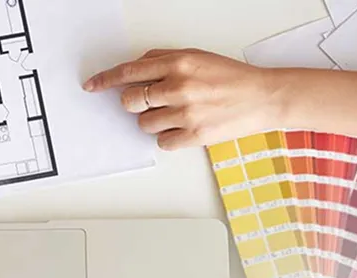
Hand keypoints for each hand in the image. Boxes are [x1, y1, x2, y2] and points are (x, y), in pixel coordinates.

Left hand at [83, 49, 284, 149]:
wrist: (263, 97)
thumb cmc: (231, 77)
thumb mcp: (196, 56)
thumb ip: (163, 59)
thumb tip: (136, 68)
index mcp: (178, 63)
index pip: (128, 72)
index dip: (105, 80)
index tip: (92, 86)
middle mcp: (179, 87)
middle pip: (130, 101)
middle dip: (134, 103)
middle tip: (150, 102)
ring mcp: (186, 113)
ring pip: (144, 124)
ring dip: (153, 120)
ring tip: (175, 114)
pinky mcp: (195, 135)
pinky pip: (162, 142)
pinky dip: (168, 136)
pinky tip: (184, 127)